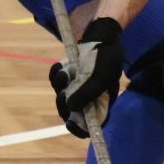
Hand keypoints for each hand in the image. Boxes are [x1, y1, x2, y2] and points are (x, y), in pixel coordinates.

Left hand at [48, 16, 122, 136]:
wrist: (102, 35)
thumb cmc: (106, 57)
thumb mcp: (101, 77)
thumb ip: (87, 94)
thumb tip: (71, 107)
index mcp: (101, 104)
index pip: (89, 125)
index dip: (79, 128)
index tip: (71, 123)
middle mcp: (88, 99)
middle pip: (71, 112)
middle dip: (65, 103)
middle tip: (63, 93)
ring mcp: (77, 87)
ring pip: (61, 95)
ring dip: (61, 84)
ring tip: (68, 71)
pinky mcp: (68, 76)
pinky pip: (56, 80)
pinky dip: (57, 73)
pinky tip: (64, 65)